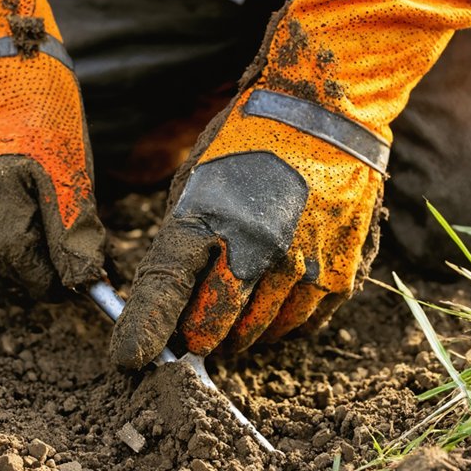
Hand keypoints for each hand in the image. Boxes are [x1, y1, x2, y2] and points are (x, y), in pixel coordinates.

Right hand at [0, 0, 104, 296]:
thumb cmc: (44, 109)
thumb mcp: (74, 164)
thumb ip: (76, 222)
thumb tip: (84, 272)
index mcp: (9, 176)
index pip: (23, 254)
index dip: (47, 279)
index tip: (70, 289)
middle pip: (7, 252)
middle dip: (40, 266)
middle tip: (67, 271)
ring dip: (24, 248)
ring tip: (49, 238)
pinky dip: (6, 227)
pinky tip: (23, 213)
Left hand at [111, 0, 470, 368]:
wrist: (325, 109)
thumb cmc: (247, 143)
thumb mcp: (195, 180)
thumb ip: (183, 243)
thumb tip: (173, 300)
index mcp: (206, 218)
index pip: (166, 290)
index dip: (144, 332)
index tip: (130, 360)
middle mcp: (255, 248)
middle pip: (214, 328)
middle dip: (198, 337)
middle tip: (196, 329)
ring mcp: (303, 264)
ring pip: (260, 334)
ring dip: (241, 332)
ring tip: (238, 311)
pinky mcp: (341, 273)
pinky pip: (303, 325)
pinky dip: (282, 324)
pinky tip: (275, 303)